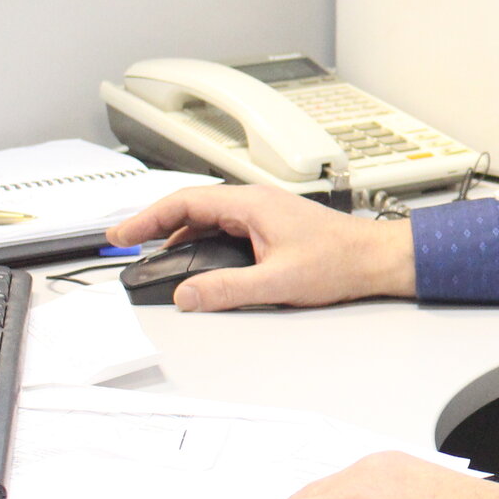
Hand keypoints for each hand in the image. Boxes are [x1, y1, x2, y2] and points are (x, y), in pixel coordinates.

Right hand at [105, 184, 415, 310]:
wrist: (377, 259)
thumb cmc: (341, 261)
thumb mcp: (277, 283)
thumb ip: (227, 290)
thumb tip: (187, 296)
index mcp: (253, 205)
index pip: (186, 202)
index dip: (147, 218)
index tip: (121, 234)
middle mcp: (256, 203)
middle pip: (192, 208)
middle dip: (155, 225)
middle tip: (126, 244)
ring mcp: (264, 214)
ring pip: (208, 219)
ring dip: (178, 234)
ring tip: (150, 254)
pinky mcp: (272, 228)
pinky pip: (225, 229)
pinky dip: (201, 242)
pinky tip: (194, 261)